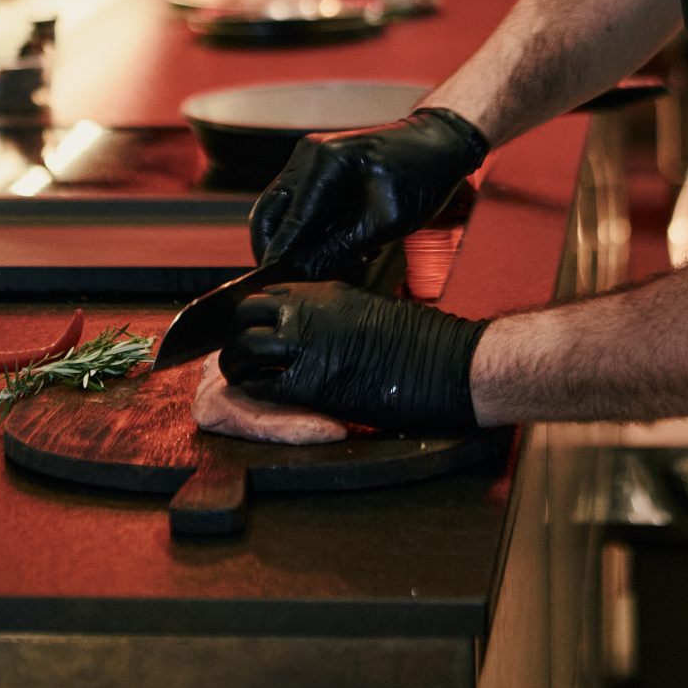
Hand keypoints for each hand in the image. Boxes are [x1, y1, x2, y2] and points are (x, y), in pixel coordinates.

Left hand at [217, 281, 489, 434]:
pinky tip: (258, 396)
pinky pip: (262, 385)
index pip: (268, 291)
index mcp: (328, 292)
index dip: (254, 313)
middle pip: (246, 314)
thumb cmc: (424, 341)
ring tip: (239, 378)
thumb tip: (313, 327)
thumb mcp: (372, 310)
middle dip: (236, 334)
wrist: (450, 363)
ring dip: (236, 364)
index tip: (253, 329)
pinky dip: (252, 391)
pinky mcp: (312, 382)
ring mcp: (309, 343)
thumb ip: (336, 314)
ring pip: (244, 348)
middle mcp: (311, 310)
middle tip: (239, 355)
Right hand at [250, 107, 487, 280]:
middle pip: (269, 213)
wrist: (440, 144)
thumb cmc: (423, 173)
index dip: (279, 258)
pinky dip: (310, 229)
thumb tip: (302, 273)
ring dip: (296, 241)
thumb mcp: (386, 221)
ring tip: (332, 260)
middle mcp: (310, 154)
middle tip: (296, 278)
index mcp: (326, 161)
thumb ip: (340, 250)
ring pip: (281, 211)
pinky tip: (340, 242)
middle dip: (278, 249)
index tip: (271, 286)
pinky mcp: (318, 167)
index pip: (289, 221)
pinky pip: (299, 204)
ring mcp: (311, 158)